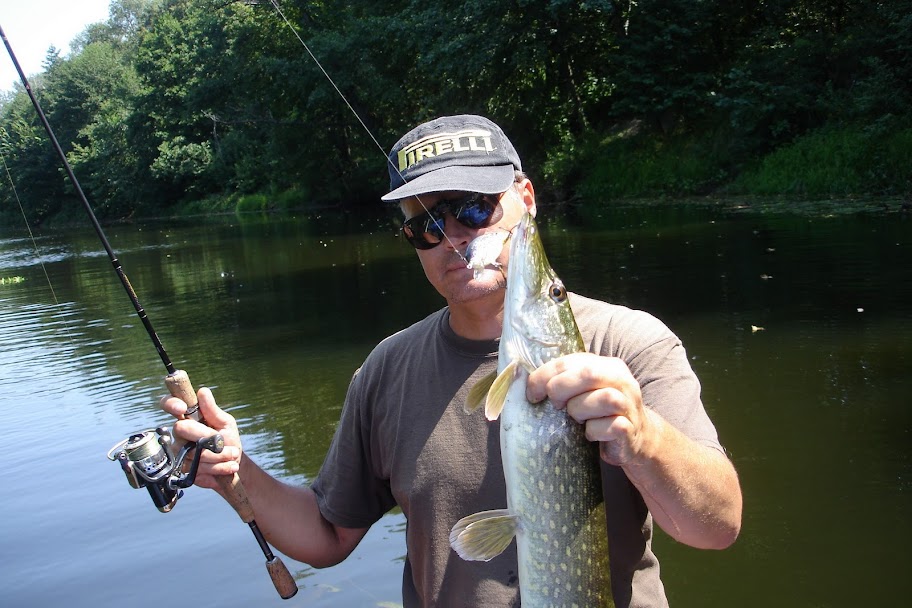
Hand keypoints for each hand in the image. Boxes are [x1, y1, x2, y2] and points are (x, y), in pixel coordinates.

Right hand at [160, 387, 241, 489]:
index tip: (182, 408)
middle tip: (223, 441)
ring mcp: (179, 452)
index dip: (171, 404)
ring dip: (218, 455)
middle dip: (207, 435)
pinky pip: (199, 468)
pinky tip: (227, 465)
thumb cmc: (228, 439)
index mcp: (188, 418)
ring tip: (231, 454)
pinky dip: (219, 467)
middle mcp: (180, 434)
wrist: (233, 464)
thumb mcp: (225, 423)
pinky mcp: (183, 470)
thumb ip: (213, 410)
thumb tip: (202, 392)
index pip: (170, 405)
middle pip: (181, 429)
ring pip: (194, 452)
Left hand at [525, 352, 655, 465]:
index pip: (569, 361)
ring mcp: (628, 404)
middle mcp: (620, 380)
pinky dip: (594, 432)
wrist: (636, 439)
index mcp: (606, 365)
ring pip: (603, 398)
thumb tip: (518, 378)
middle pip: (588, 374)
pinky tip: (590, 435)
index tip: (531, 393)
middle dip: (561, 389)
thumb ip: (561, 381)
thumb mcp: (582, 392)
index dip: (544, 375)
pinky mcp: (630, 428)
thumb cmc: (599, 414)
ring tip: (577, 420)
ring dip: (580, 410)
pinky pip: (610, 426)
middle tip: (555, 405)